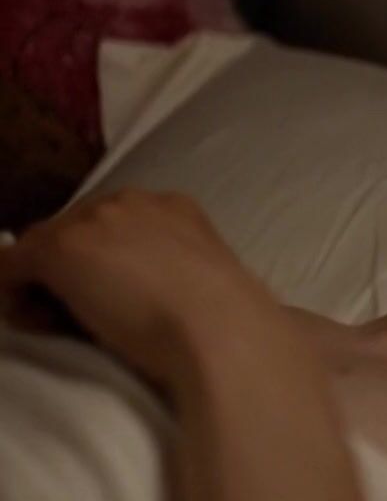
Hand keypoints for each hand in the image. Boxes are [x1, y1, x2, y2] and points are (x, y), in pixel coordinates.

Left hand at [0, 189, 283, 389]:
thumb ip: (173, 272)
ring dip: (50, 281)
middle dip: (73, 271)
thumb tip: (146, 293)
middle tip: (89, 317)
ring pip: (42, 246)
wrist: (218, 328)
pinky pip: (11, 267)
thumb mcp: (202, 282)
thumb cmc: (224, 319)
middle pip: (75, 230)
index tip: (114, 303)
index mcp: (176, 208)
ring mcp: (94, 219)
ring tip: (71, 323)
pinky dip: (16, 297)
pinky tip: (42, 323)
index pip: (114, 227)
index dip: (106, 265)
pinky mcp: (60, 247)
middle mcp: (133, 200)